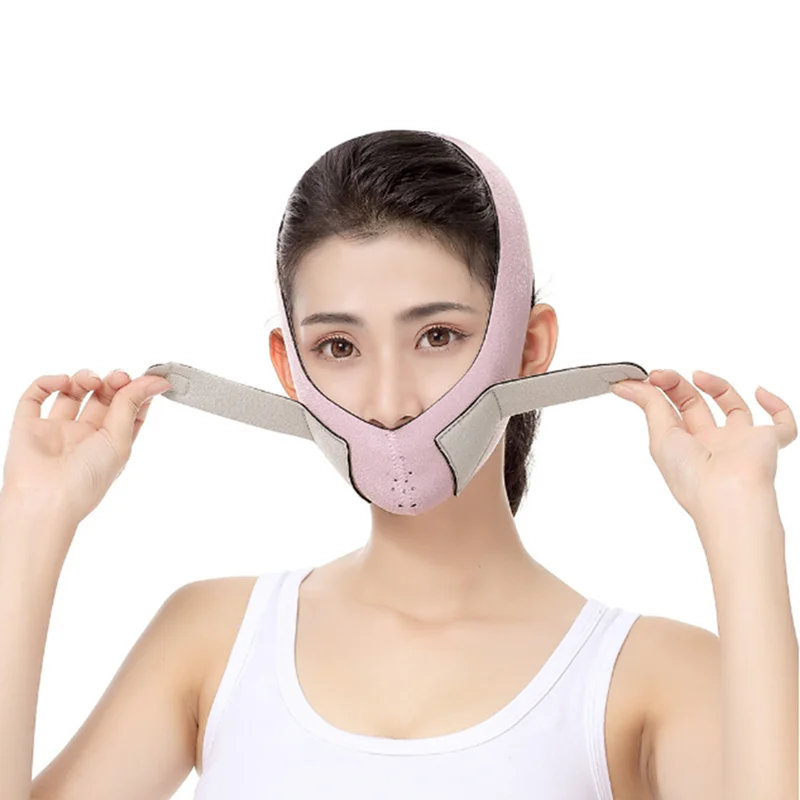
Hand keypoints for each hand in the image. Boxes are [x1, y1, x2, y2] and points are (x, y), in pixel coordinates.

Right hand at [2, 368, 170, 527]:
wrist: (44, 500)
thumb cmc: (87, 479)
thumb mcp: (119, 440)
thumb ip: (132, 405)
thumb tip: (158, 380)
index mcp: (110, 443)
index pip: (128, 410)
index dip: (138, 392)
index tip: (149, 377)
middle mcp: (84, 436)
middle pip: (103, 398)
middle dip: (113, 382)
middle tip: (119, 377)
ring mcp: (56, 430)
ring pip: (71, 393)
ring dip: (84, 378)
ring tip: (91, 382)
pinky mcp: (28, 426)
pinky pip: (35, 396)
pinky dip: (48, 382)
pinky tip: (63, 382)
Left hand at [610, 369, 795, 525]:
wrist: (727, 495)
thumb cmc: (692, 476)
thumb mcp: (660, 435)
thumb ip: (648, 405)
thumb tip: (624, 385)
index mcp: (684, 448)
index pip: (671, 412)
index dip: (659, 392)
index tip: (646, 377)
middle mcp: (711, 445)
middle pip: (696, 406)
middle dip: (678, 386)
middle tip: (661, 374)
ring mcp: (740, 443)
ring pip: (735, 409)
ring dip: (717, 386)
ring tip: (698, 375)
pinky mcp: (769, 442)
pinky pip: (783, 424)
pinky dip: (777, 405)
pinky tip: (759, 391)